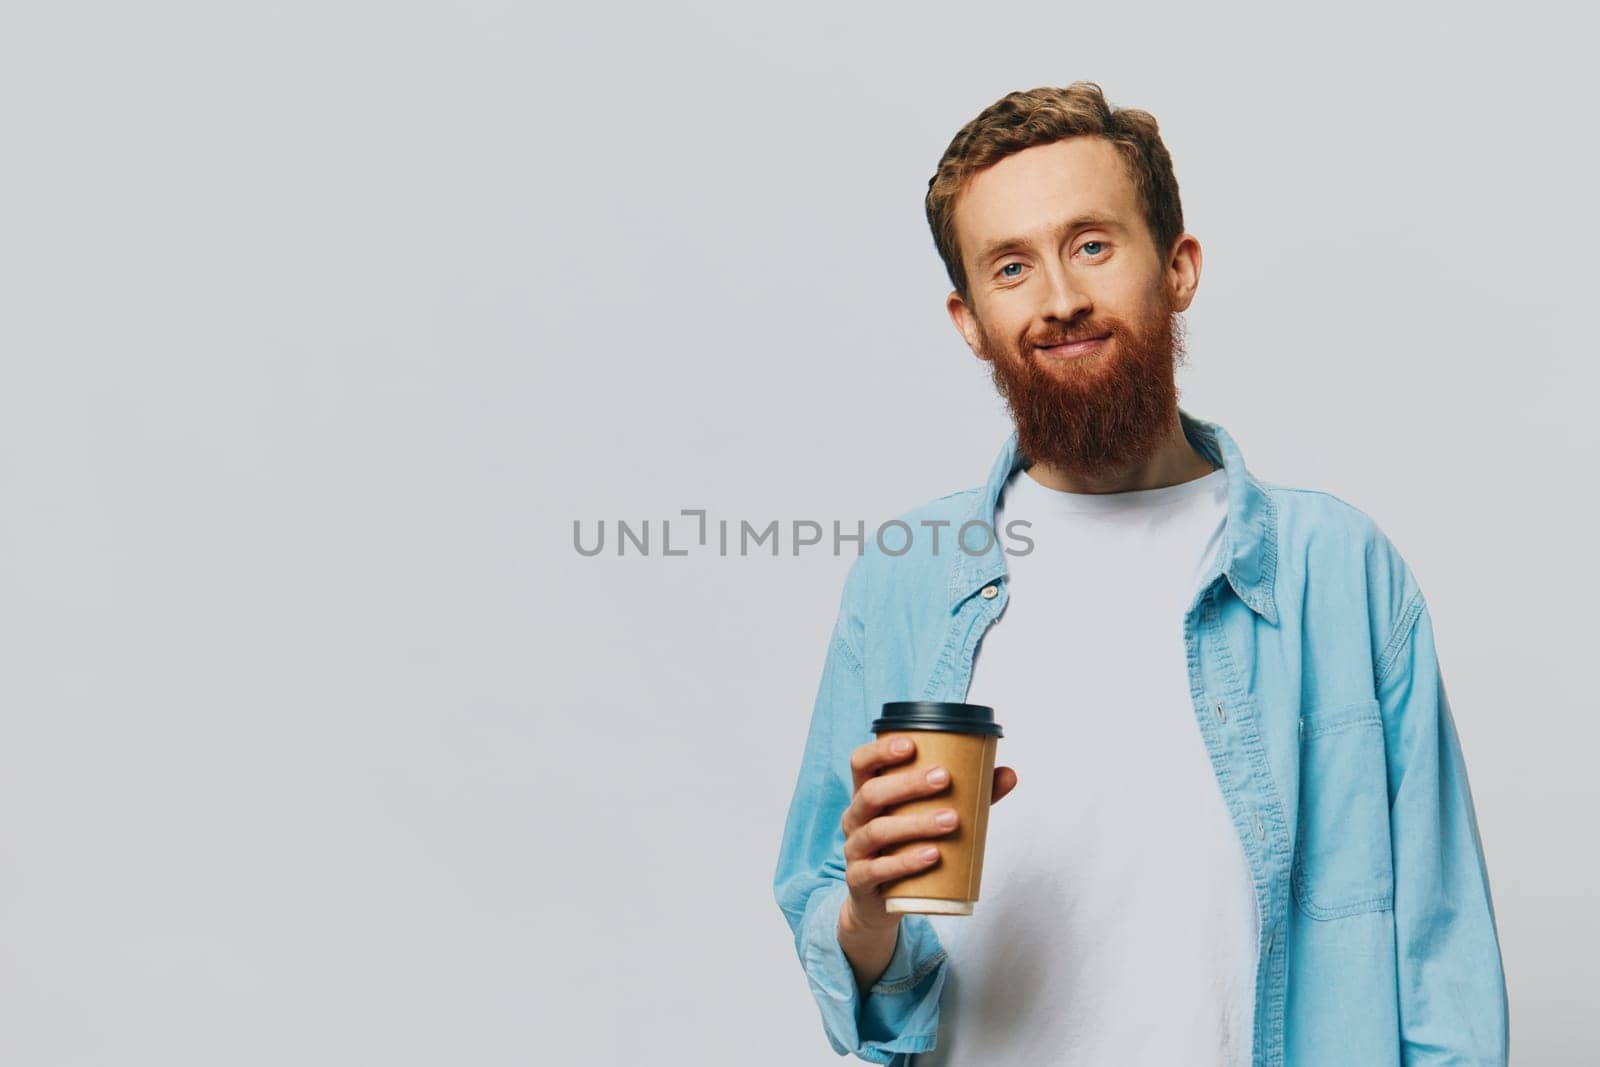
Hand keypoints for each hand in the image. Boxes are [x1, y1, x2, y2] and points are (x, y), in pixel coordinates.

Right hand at [839, 734, 1018, 934]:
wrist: (880, 902)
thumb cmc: (906, 847)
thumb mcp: (928, 817)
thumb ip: (968, 796)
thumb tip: (1008, 774)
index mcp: (867, 795)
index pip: (861, 763)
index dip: (880, 750)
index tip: (911, 744)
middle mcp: (854, 818)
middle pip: (871, 794)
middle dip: (908, 784)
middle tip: (945, 778)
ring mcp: (854, 850)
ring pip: (877, 831)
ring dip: (915, 824)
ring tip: (951, 820)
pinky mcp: (859, 881)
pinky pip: (877, 870)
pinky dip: (906, 862)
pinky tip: (932, 856)